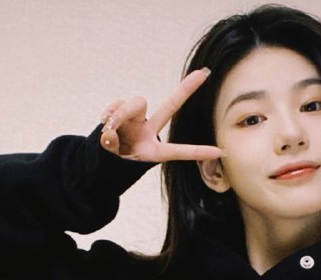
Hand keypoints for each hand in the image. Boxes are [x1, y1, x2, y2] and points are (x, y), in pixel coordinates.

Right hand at [99, 68, 225, 162]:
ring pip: (135, 103)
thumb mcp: (113, 162)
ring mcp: (136, 119)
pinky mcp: (122, 111)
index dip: (198, 152)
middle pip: (169, 106)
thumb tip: (108, 131)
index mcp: (153, 151)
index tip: (220, 152)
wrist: (100, 158)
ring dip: (120, 114)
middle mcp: (148, 131)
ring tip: (109, 130)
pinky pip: (116, 105)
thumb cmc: (112, 164)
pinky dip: (109, 114)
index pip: (178, 151)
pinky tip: (104, 123)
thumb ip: (110, 146)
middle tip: (205, 73)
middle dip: (186, 90)